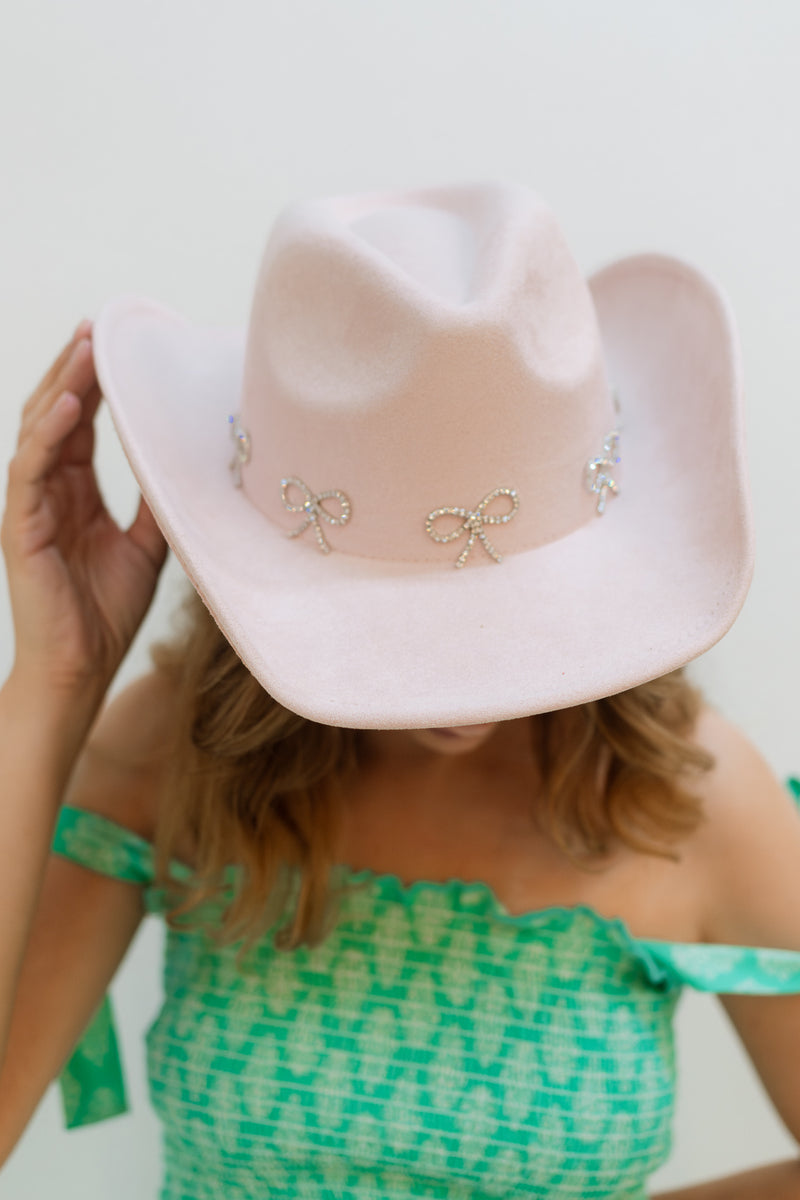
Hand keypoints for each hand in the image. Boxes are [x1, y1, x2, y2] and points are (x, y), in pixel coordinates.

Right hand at [1, 320, 167, 705]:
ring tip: (85, 348)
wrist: (82, 668)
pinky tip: (69, 406)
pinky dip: (47, 436)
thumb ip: (153, 503)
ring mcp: (30, 507)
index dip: (93, 384)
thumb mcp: (145, 547)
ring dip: (62, 388)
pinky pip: (29, 472)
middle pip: (55, 415)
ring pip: (39, 432)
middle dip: (74, 370)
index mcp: (73, 493)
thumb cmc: (106, 613)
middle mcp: (47, 492)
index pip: (79, 425)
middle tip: (96, 326)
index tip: (113, 344)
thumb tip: (180, 466)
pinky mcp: (21, 528)